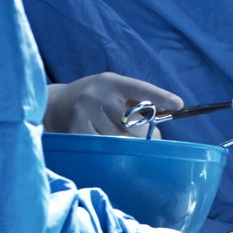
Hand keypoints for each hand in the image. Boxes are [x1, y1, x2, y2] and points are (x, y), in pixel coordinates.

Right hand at [46, 71, 178, 135]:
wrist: (53, 104)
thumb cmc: (92, 97)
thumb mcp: (111, 89)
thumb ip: (133, 99)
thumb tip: (164, 114)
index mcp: (112, 82)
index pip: (140, 88)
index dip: (161, 96)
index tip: (178, 104)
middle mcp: (99, 95)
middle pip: (134, 122)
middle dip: (146, 133)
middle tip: (151, 137)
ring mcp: (87, 113)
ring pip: (121, 138)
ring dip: (129, 144)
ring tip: (125, 140)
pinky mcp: (78, 131)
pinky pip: (104, 147)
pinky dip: (111, 150)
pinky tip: (107, 145)